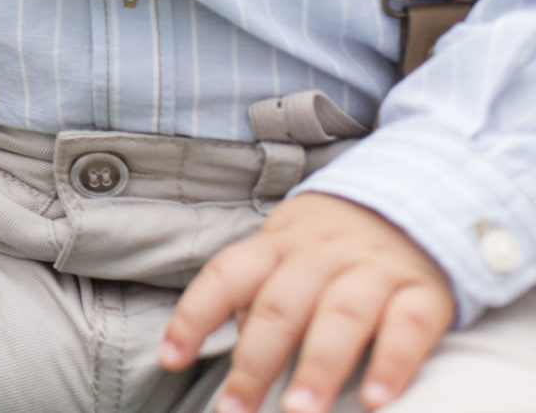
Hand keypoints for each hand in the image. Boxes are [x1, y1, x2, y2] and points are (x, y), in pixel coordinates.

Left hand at [160, 193, 454, 411]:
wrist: (415, 203)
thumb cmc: (331, 249)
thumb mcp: (285, 255)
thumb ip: (259, 299)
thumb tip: (235, 354)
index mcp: (276, 246)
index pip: (226, 277)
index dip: (194, 316)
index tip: (170, 360)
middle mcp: (321, 255)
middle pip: (280, 306)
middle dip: (254, 363)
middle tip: (235, 411)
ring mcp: (374, 271)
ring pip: (341, 316)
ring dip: (317, 368)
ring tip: (299, 412)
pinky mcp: (425, 293)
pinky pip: (409, 327)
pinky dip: (393, 365)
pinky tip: (377, 401)